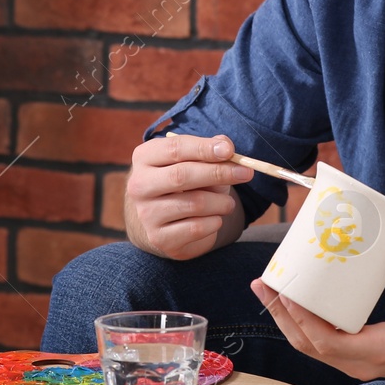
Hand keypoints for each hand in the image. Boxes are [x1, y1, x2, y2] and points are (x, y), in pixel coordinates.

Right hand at [124, 133, 253, 260]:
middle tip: (246, 173)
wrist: (164, 220)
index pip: (175, 148)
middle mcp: (139, 186)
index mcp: (144, 158)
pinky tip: (214, 218)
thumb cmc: (184, 182)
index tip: (229, 151)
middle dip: (219, 173)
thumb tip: (225, 146)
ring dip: (221, 202)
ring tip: (227, 202)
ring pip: (195, 204)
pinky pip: (197, 228)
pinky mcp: (160, 238)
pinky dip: (215, 221)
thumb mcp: (194, 161)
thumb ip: (210, 150)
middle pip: (182, 175)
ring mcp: (147, 214)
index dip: (204, 148)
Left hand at [250, 237, 384, 379]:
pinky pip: (320, 345)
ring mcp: (357, 364)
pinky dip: (302, 324)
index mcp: (379, 351)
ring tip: (269, 289)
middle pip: (308, 346)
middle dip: (282, 315)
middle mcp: (362, 364)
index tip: (286, 293)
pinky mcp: (357, 358)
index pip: (327, 343)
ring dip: (287, 319)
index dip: (301, 320)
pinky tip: (292, 301)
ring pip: (310, 348)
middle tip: (264, 284)